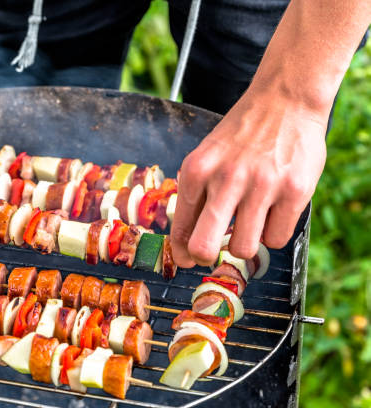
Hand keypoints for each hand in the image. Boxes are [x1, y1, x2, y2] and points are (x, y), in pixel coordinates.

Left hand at [171, 88, 326, 266]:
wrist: (284, 99)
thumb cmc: (242, 135)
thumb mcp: (207, 157)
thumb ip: (196, 195)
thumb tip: (186, 245)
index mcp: (197, 170)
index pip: (181, 227)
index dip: (183, 251)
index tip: (188, 258)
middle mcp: (226, 178)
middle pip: (204, 246)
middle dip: (204, 258)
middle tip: (211, 254)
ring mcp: (261, 185)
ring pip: (243, 249)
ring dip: (244, 243)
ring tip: (249, 221)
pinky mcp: (294, 191)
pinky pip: (277, 239)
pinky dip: (273, 232)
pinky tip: (272, 211)